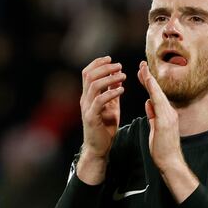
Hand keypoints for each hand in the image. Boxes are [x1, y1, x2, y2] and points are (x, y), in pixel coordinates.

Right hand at [75, 56, 125, 182]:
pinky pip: (100, 101)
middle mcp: (84, 100)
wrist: (99, 149)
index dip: (97, 63)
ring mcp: (87, 108)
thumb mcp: (111, 107)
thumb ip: (112, 92)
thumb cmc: (105, 129)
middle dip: (104, 67)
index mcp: (87, 96)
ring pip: (94, 86)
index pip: (87, 73)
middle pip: (89, 75)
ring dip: (109, 78)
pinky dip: (111, 93)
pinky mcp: (92, 118)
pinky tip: (122, 90)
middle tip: (119, 66)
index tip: (111, 58)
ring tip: (123, 76)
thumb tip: (117, 77)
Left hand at [138, 62, 196, 200]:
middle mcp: (169, 112)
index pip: (156, 95)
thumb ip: (153, 115)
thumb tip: (148, 103)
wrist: (171, 162)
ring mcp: (169, 116)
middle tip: (141, 64)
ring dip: (150, 81)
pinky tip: (149, 84)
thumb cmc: (163, 149)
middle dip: (149, 77)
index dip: (149, 83)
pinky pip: (159, 103)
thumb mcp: (155, 129)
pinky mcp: (166, 122)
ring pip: (158, 94)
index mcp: (166, 114)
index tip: (142, 72)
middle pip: (157, 91)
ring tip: (143, 69)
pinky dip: (154, 92)